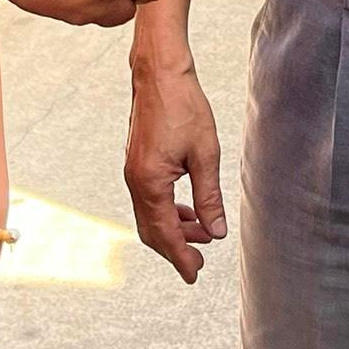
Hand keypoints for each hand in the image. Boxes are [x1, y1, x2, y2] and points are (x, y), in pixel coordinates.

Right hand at [125, 59, 224, 283]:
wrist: (159, 73)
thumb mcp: (205, 154)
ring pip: (150, 216)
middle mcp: (135, 181)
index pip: (166, 233)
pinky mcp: (137, 162)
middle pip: (153, 230)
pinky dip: (167, 211)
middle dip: (176, 249)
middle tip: (199, 263)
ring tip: (202, 233)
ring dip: (174, 229)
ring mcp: (133, 172)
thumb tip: (216, 231)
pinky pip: (149, 199)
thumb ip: (209, 196)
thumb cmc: (183, 106)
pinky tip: (188, 208)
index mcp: (150, 182)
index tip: (194, 275)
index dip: (181, 258)